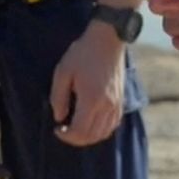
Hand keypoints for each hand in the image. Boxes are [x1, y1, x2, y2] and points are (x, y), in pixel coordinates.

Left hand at [50, 21, 126, 146]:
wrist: (107, 40)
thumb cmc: (82, 53)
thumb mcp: (63, 72)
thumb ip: (58, 97)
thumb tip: (59, 117)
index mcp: (91, 99)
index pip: (80, 132)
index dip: (66, 136)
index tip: (57, 129)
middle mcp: (106, 106)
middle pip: (92, 136)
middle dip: (75, 139)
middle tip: (64, 131)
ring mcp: (116, 104)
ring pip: (104, 133)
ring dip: (88, 137)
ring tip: (76, 129)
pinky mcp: (120, 100)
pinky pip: (113, 125)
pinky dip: (101, 130)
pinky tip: (91, 123)